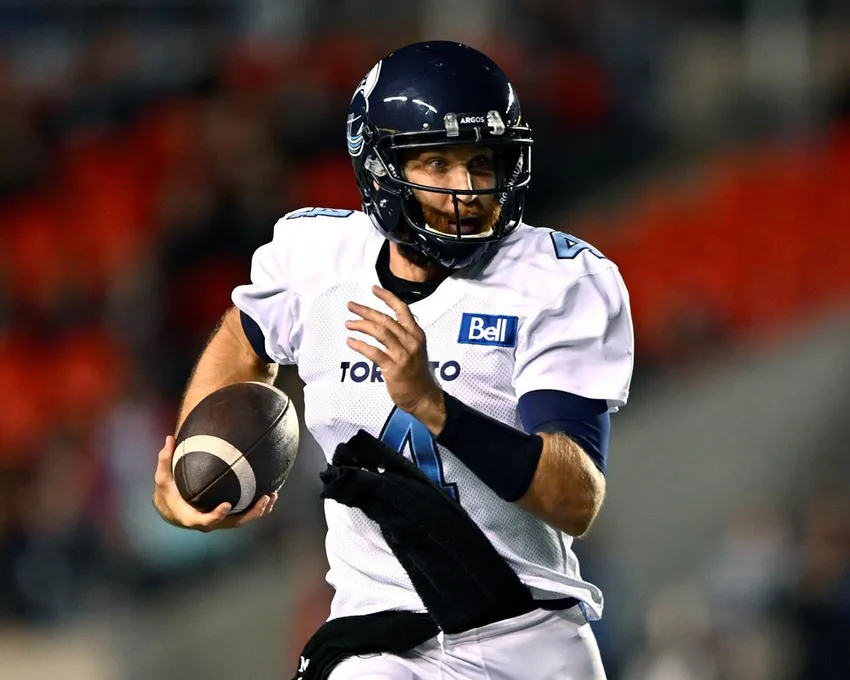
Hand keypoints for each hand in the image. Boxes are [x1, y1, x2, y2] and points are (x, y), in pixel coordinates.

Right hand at [152, 435, 276, 531]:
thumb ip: (165, 459)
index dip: (216, 515)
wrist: (171, 510)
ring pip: (242, 520)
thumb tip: (169, 437)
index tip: (227, 505)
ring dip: (259, 511)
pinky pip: (244, 515)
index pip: (204, 520)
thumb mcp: (162, 477)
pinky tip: (270, 495)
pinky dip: (257, 508)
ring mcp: (220, 521)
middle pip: (232, 523)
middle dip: (250, 513)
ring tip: (272, 496)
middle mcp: (208, 522)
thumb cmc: (167, 492)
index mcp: (191, 517)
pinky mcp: (226, 518)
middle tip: (264, 498)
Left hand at [346, 286, 445, 432]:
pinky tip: (350, 342)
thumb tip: (383, 324)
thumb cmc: (417, 374)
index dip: (387, 297)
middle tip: (351, 306)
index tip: (373, 289)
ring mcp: (403, 355)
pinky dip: (360, 345)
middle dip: (366, 311)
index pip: (402, 310)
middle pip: (386, 320)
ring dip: (361, 325)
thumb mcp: (415, 350)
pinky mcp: (393, 368)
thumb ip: (403, 336)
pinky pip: (373, 352)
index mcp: (416, 334)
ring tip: (348, 324)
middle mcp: (411, 341)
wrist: (424, 397)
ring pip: (380, 332)